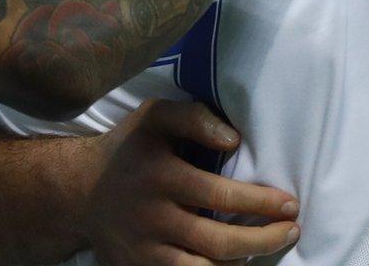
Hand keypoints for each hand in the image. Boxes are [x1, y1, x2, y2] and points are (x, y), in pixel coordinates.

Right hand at [79, 99, 300, 265]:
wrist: (76, 191)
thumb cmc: (131, 148)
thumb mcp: (156, 117)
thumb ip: (196, 118)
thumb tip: (234, 141)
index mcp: (160, 176)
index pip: (219, 195)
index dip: (260, 203)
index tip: (290, 203)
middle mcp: (150, 216)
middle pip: (217, 239)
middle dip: (264, 239)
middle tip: (292, 229)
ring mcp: (142, 248)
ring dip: (243, 261)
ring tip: (269, 247)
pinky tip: (236, 262)